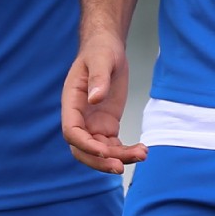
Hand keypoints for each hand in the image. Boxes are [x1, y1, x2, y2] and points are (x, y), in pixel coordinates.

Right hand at [61, 34, 146, 174]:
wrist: (107, 49)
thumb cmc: (100, 51)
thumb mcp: (101, 59)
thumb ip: (98, 78)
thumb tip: (95, 99)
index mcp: (71, 103)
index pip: (72, 132)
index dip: (85, 145)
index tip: (104, 151)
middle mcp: (80, 118)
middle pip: (83, 150)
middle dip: (100, 161)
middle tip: (121, 167)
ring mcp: (93, 124)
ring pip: (101, 151)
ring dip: (118, 157)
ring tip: (142, 154)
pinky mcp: (107, 126)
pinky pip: (113, 146)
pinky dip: (126, 152)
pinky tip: (142, 151)